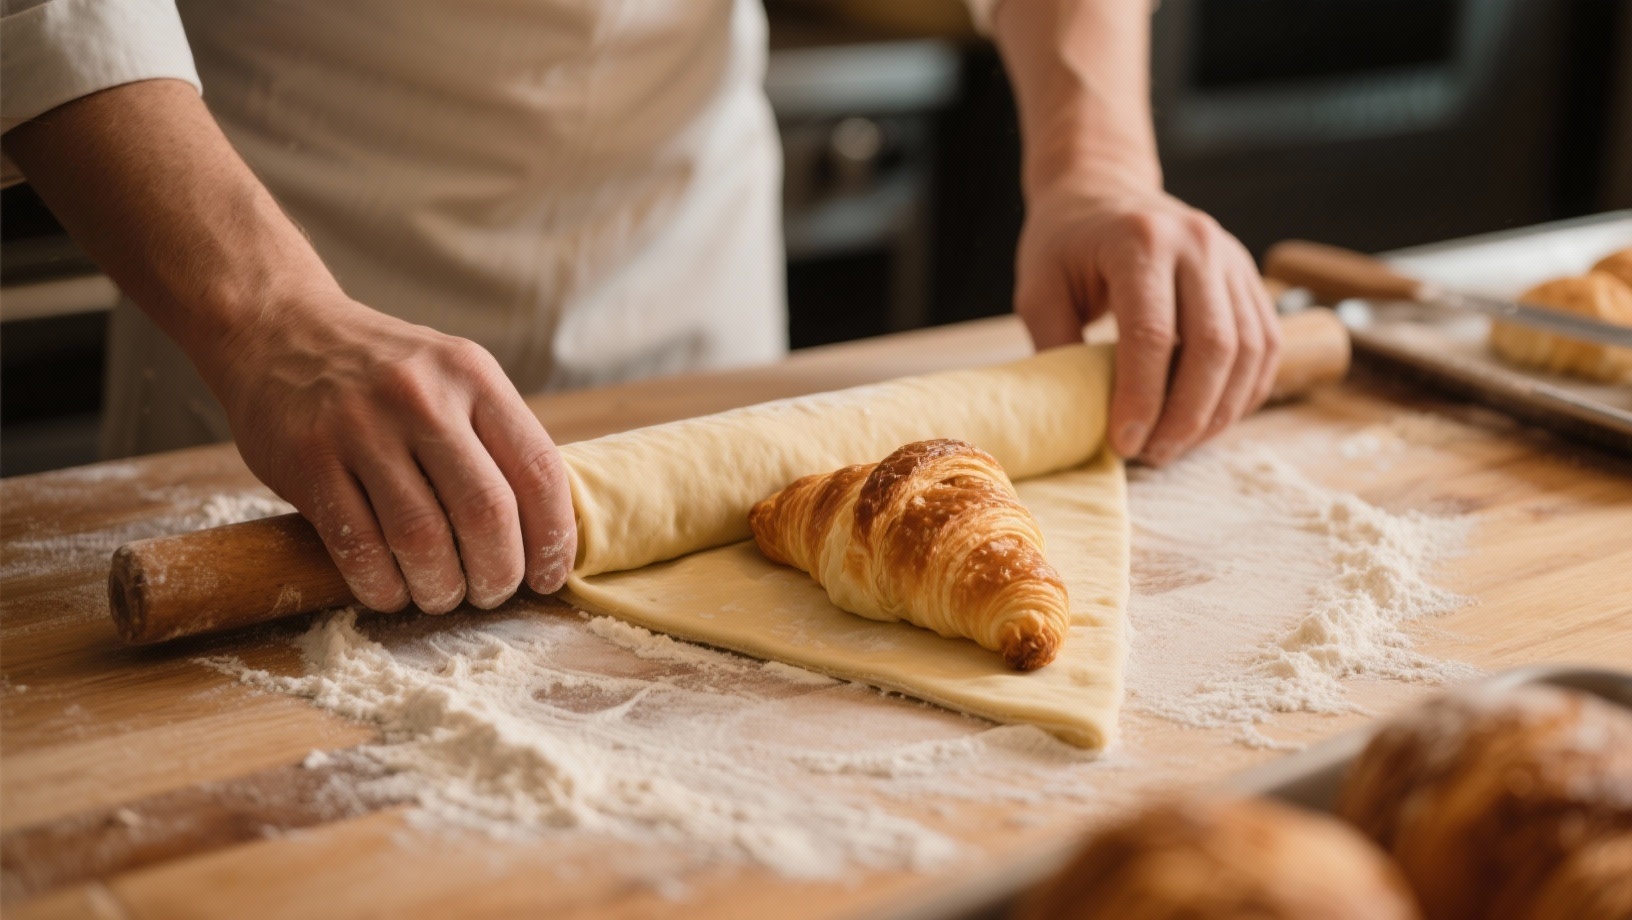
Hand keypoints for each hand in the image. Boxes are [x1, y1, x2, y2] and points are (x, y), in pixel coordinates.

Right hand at [212, 292, 576, 612]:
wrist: (278, 329)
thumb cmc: (384, 371)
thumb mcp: (452, 375)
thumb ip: (495, 437)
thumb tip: (544, 529)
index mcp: (473, 376)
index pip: (538, 470)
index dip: (552, 537)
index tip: (548, 576)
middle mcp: (422, 397)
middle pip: (486, 512)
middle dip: (498, 574)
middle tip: (491, 594)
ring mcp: (361, 428)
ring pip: (422, 539)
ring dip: (441, 587)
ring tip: (442, 594)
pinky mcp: (309, 460)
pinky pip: (358, 547)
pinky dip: (382, 586)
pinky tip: (390, 590)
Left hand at [1013, 187, 1279, 465]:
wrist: (1103, 189)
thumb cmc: (1064, 244)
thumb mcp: (1038, 289)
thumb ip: (1056, 348)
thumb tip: (1081, 418)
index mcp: (1140, 240)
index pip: (1153, 334)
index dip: (1142, 398)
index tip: (1124, 443)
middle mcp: (1197, 243)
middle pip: (1213, 346)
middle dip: (1186, 415)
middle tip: (1153, 454)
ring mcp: (1231, 257)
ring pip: (1249, 351)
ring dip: (1218, 411)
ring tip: (1176, 445)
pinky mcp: (1248, 277)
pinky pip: (1264, 345)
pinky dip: (1243, 393)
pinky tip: (1209, 420)